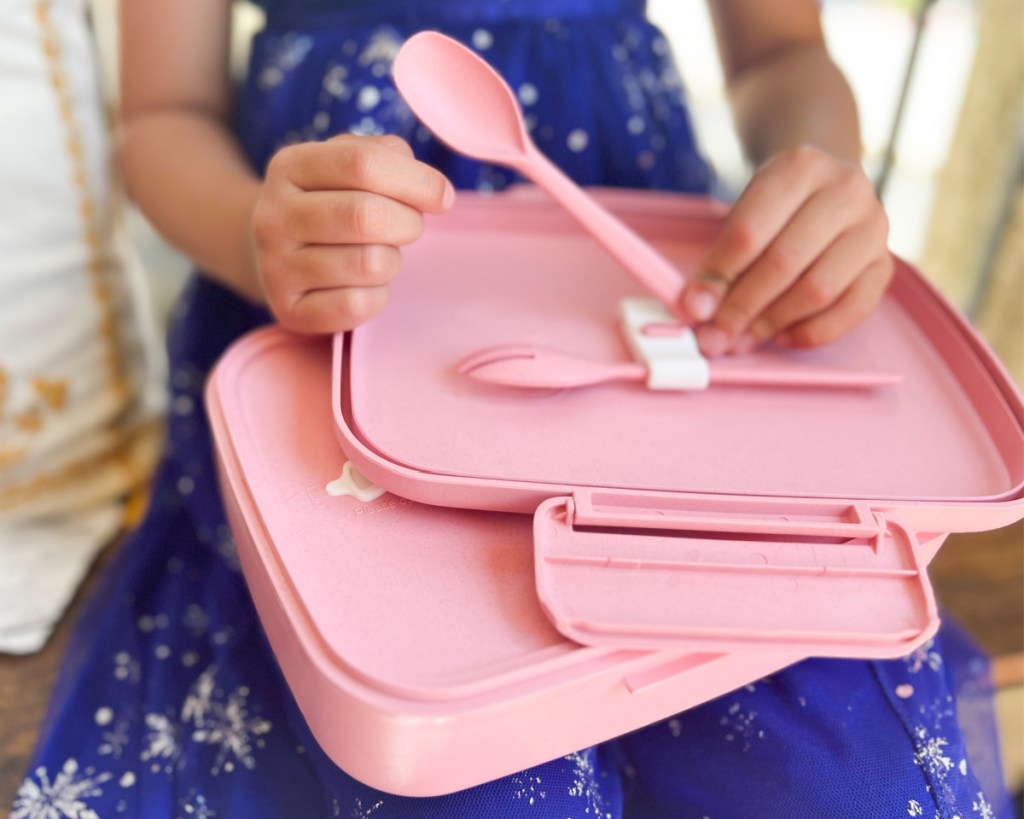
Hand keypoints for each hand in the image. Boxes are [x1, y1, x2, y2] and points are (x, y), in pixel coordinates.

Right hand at [251, 134, 453, 332]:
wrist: (278, 255)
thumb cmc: (331, 203)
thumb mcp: (347, 165)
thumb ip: (387, 158)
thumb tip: (432, 188)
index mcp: (288, 167)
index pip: (362, 162)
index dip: (416, 180)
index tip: (443, 196)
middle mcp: (273, 215)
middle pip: (366, 215)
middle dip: (408, 223)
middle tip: (410, 227)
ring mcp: (276, 266)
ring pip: (368, 263)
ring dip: (392, 261)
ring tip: (379, 254)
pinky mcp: (289, 310)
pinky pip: (357, 305)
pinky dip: (377, 296)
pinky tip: (364, 286)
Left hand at [680, 146, 892, 355]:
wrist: (827, 188)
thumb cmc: (776, 207)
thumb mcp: (743, 212)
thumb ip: (721, 257)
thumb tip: (699, 308)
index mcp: (800, 167)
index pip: (751, 232)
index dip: (719, 276)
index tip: (694, 308)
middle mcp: (846, 191)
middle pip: (784, 263)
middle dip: (742, 308)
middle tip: (714, 337)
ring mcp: (873, 228)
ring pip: (818, 290)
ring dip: (773, 324)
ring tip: (742, 341)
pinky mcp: (885, 265)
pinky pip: (851, 311)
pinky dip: (812, 332)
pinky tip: (782, 338)